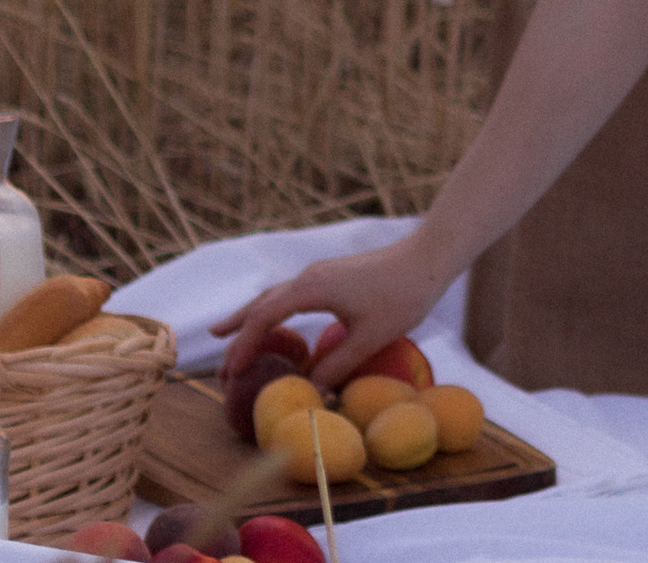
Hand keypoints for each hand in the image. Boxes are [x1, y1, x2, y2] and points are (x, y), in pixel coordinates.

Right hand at [212, 235, 448, 392]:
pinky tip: (275, 324)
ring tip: (225, 335)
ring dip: (251, 319)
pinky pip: (289, 296)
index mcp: (313, 288)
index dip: (244, 346)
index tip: (230, 373)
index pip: (265, 317)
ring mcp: (319, 274)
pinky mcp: (330, 276)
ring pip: (274, 297)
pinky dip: (272, 312)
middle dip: (238, 334)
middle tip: (220, 366)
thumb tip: (309, 391)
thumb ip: (336, 365)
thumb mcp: (369, 338)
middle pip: (262, 305)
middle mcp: (309, 277)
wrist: (427, 257)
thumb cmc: (402, 296)